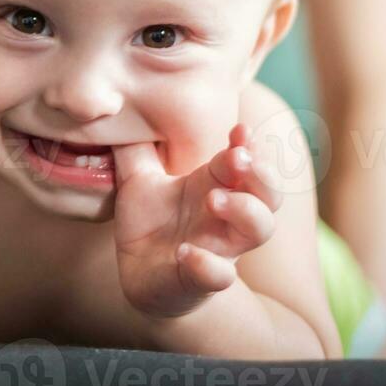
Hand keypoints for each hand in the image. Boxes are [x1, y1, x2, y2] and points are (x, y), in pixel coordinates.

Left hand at [113, 125, 280, 318]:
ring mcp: (218, 248)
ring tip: (214, 199)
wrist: (143, 278)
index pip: (243, 161)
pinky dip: (208, 265)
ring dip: (244, 211)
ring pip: (258, 231)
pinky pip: (218, 275)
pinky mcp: (201, 280)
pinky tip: (185, 253)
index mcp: (212, 185)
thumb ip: (134, 148)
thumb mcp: (137, 180)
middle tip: (237, 158)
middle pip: (267, 194)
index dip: (247, 144)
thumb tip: (118, 105)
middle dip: (260, 174)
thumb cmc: (150, 223)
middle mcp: (225, 216)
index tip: (240, 128)